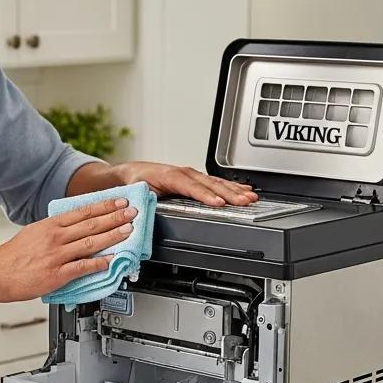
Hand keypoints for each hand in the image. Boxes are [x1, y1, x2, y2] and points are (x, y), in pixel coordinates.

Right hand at [0, 196, 137, 302]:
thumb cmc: (11, 257)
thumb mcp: (32, 233)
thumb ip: (53, 230)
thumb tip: (72, 228)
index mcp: (49, 225)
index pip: (82, 211)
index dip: (104, 205)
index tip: (119, 201)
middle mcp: (55, 237)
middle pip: (91, 224)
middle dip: (115, 217)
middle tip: (132, 212)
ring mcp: (56, 255)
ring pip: (90, 243)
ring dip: (112, 236)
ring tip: (128, 231)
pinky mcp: (56, 274)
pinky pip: (82, 267)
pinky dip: (99, 263)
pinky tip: (111, 261)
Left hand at [116, 161, 255, 206]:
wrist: (132, 173)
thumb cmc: (136, 182)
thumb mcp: (138, 192)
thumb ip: (147, 201)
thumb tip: (152, 209)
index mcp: (170, 176)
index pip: (192, 187)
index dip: (206, 195)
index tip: (219, 203)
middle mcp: (183, 173)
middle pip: (210, 184)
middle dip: (229, 193)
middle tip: (245, 201)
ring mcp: (191, 174)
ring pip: (216, 182)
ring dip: (235, 190)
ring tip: (250, 196)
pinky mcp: (194, 179)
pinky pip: (215, 182)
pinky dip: (231, 186)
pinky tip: (243, 189)